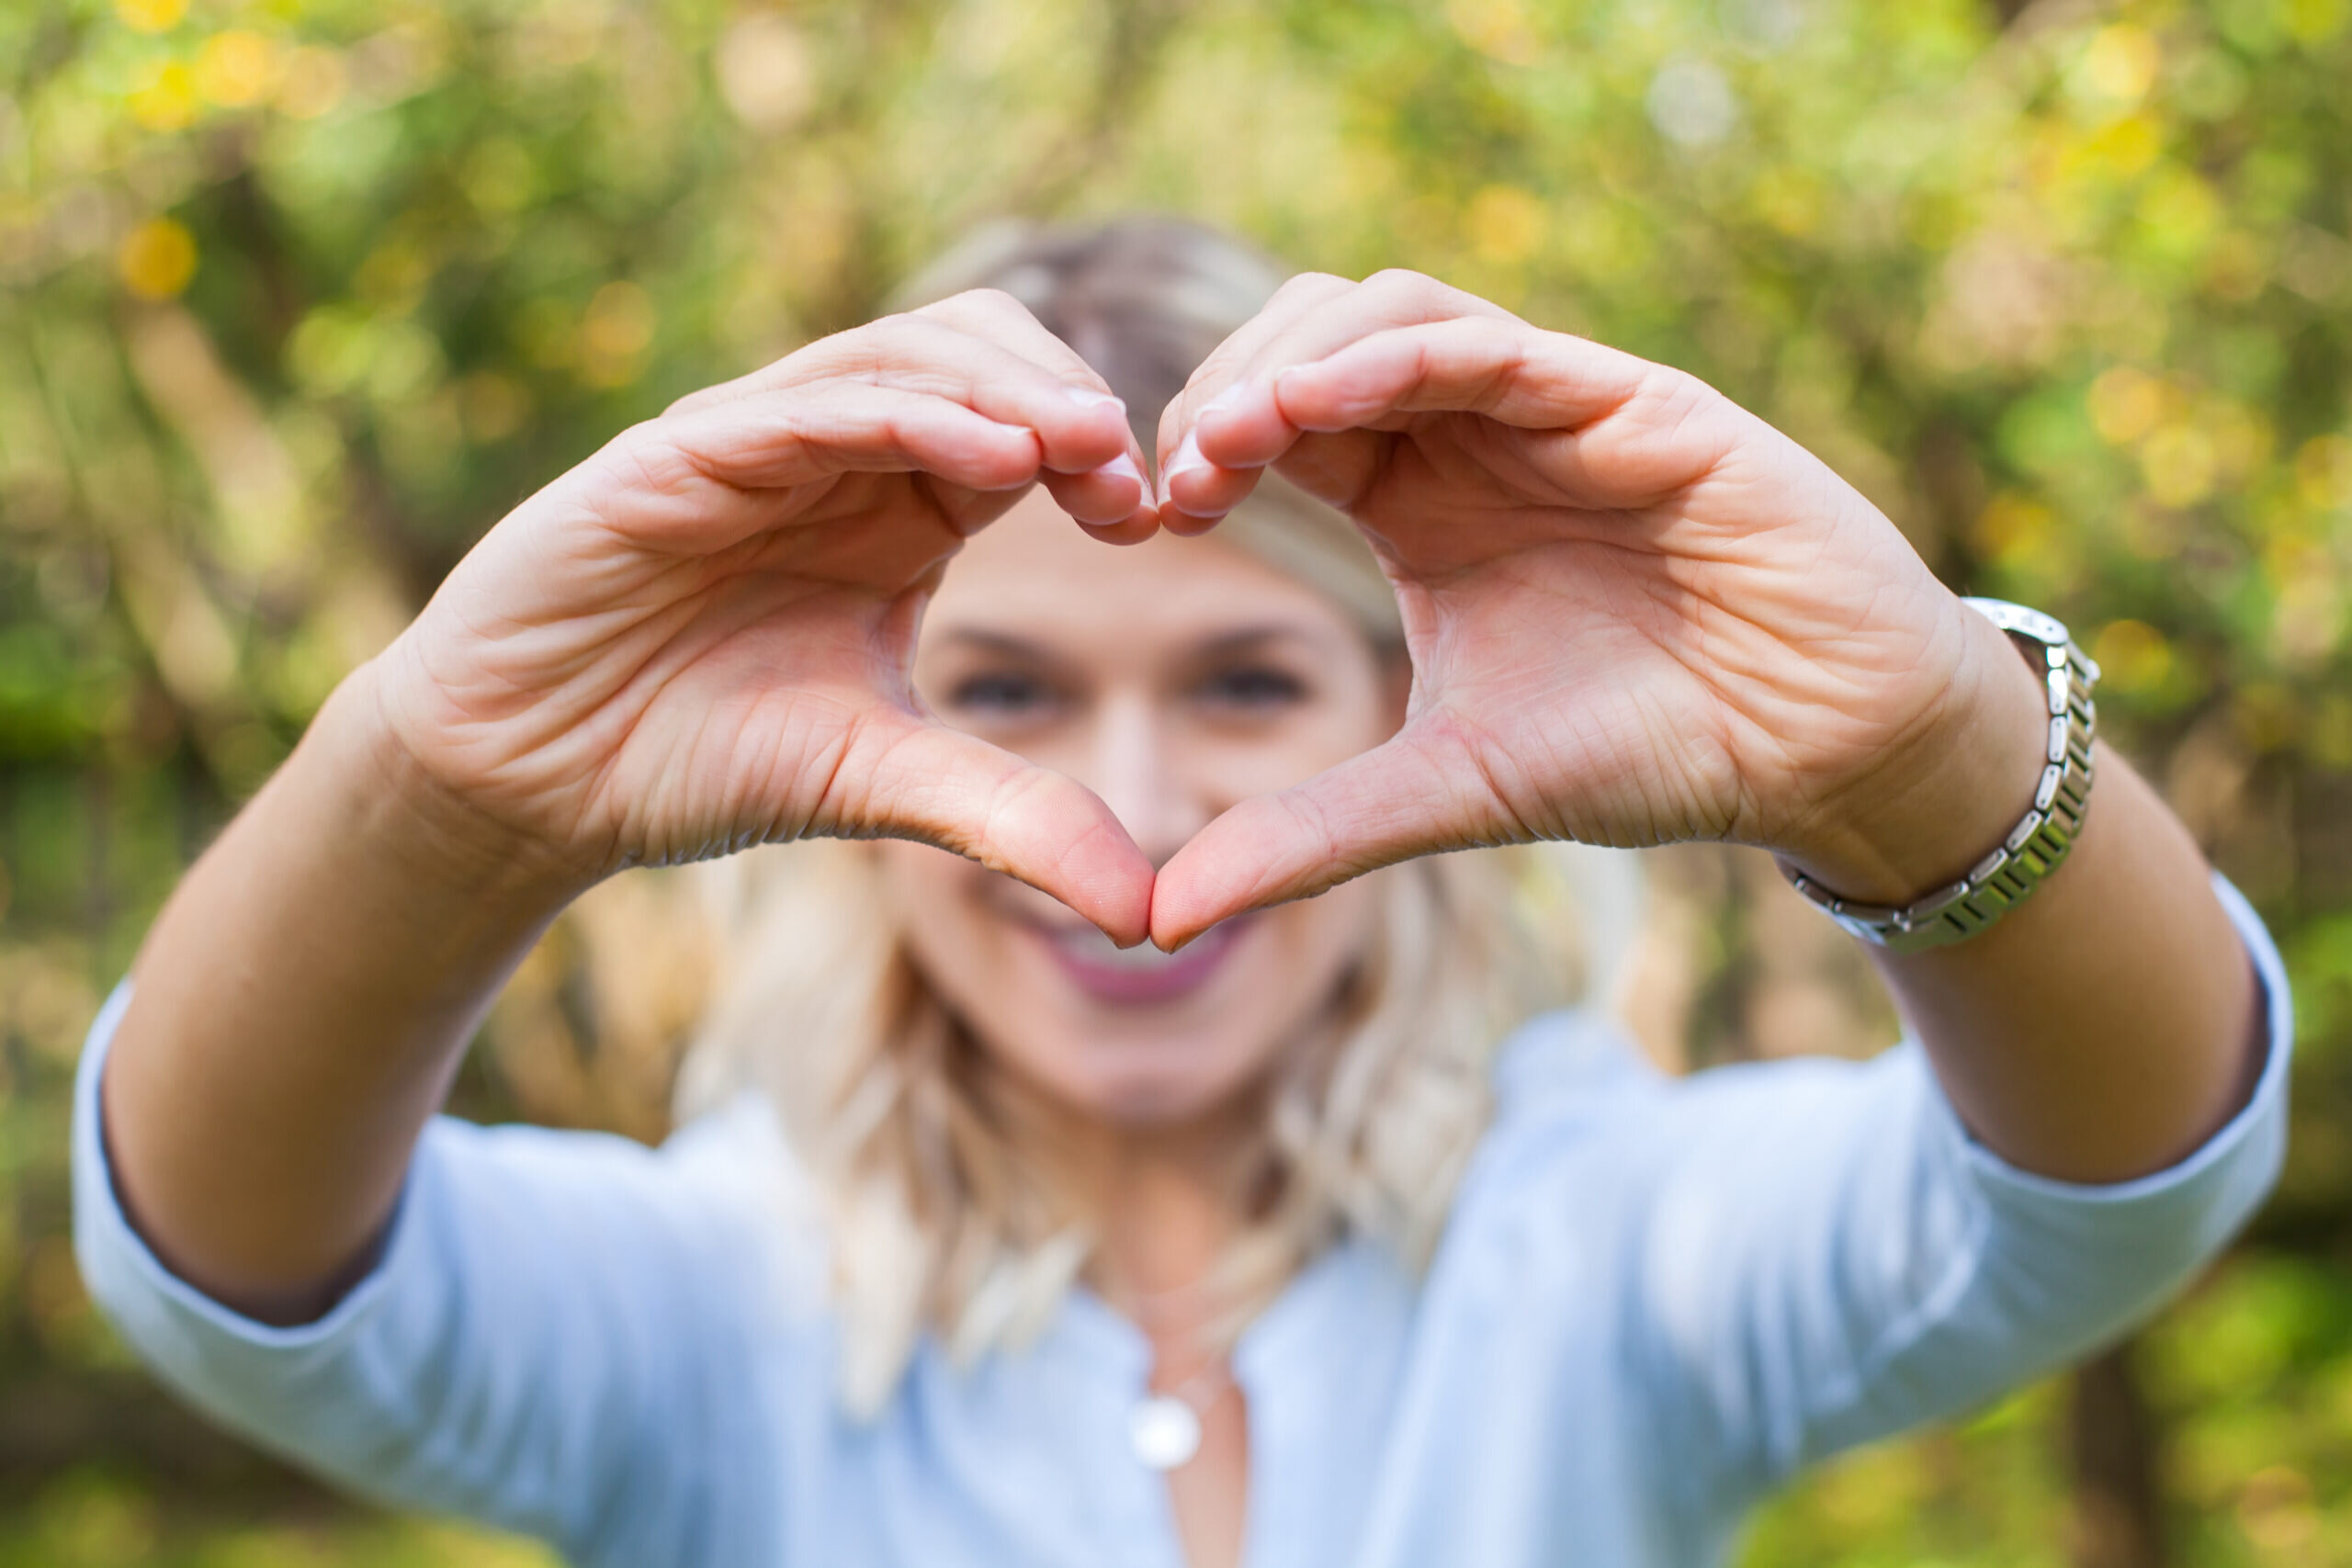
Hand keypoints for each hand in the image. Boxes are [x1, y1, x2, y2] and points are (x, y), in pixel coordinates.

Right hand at [365, 291, 1162, 941]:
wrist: (528, 782)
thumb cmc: (695, 758)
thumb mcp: (881, 786)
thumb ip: (1012, 820)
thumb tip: (1149, 915)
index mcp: (895, 510)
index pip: (1020, 427)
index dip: (1092, 451)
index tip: (1154, 514)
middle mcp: (832, 455)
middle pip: (978, 352)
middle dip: (1067, 395)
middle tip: (1131, 474)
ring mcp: (751, 442)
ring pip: (899, 352)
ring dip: (1002, 386)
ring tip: (1083, 441)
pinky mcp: (672, 457)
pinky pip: (800, 406)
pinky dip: (900, 414)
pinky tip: (985, 454)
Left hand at [1145, 270, 2045, 947]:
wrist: (1821, 747)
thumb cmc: (1648, 750)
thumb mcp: (1449, 792)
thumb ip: (1309, 837)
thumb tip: (1159, 917)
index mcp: (1415, 503)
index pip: (1278, 424)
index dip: (1203, 445)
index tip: (1151, 516)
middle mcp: (1470, 437)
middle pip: (1307, 339)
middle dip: (1224, 388)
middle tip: (1175, 477)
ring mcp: (1548, 407)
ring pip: (1388, 312)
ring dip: (1294, 358)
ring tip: (1231, 439)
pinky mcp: (1631, 399)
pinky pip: (1492, 344)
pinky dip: (1397, 356)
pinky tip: (1325, 402)